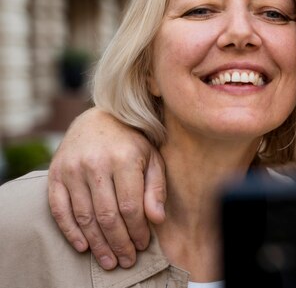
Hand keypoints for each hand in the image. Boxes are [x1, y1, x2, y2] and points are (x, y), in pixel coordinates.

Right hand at [48, 108, 165, 269]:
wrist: (99, 119)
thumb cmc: (132, 143)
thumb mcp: (152, 159)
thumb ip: (155, 188)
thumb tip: (157, 219)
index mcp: (124, 159)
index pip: (130, 206)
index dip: (137, 231)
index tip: (143, 245)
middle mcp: (96, 163)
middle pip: (107, 216)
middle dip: (119, 243)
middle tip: (126, 260)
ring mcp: (72, 169)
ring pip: (85, 216)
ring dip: (97, 244)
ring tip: (109, 261)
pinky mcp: (55, 174)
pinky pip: (60, 210)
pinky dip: (71, 232)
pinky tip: (83, 247)